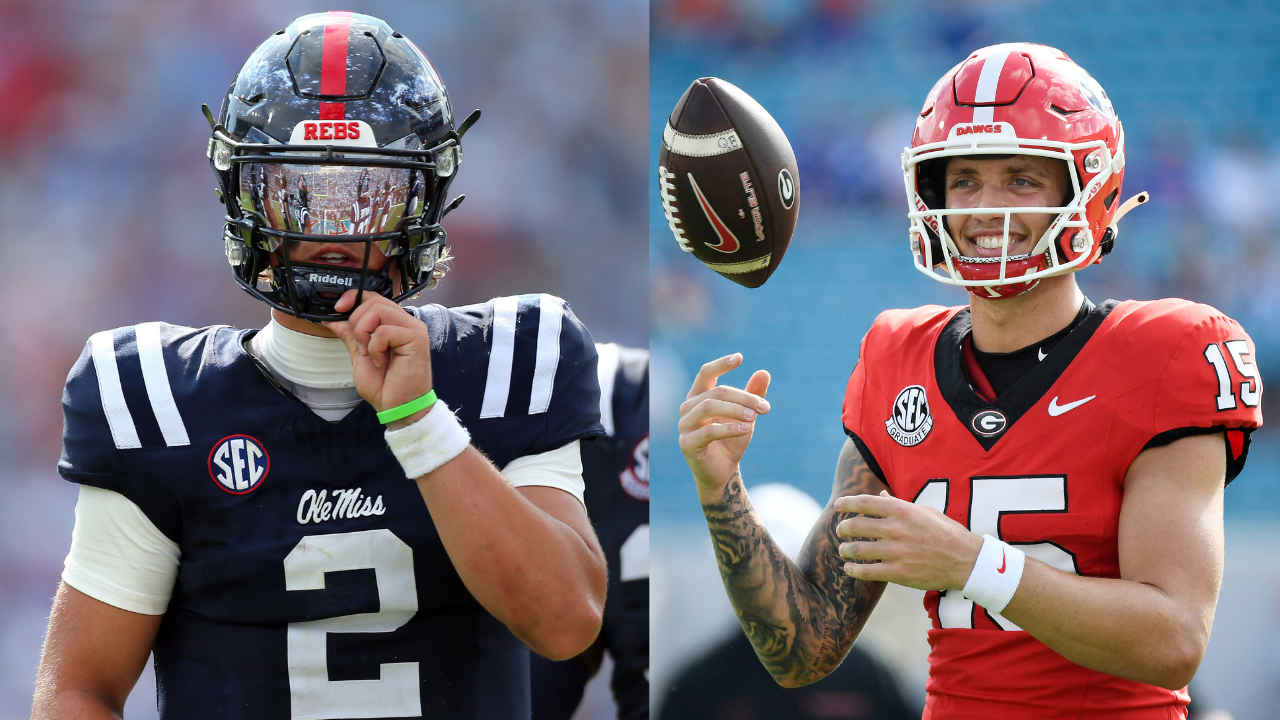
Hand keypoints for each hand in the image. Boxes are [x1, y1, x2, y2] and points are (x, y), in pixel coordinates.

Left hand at [322, 290, 433, 428]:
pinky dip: (375, 348)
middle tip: (361, 346)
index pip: (374, 298)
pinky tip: (381, 361)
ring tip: (371, 353)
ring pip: (379, 310)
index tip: (338, 308)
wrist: (397, 407)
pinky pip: (385, 331)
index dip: (354, 298)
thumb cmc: (385, 386)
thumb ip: (350, 335)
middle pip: (374, 301)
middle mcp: (406, 323)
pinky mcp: (417, 338)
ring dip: (365, 333)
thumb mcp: (360, 356)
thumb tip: (333, 319)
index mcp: (395, 324)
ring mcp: (414, 329)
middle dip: (357, 322)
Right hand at [678, 354, 770, 497]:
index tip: (740, 357)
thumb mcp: (746, 416)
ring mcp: (684, 425)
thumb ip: (752, 395)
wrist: (723, 473)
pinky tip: (746, 429)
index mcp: (699, 396)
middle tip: (765, 407)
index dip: (721, 364)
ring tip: (754, 417)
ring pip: (709, 407)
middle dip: (743, 397)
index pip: (706, 373)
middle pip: (716, 392)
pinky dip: (729, 428)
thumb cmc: (731, 440)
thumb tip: (764, 372)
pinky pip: (708, 431)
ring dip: (735, 410)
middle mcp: (688, 408)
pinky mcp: (687, 443)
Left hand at [835, 491, 981, 591]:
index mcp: (902, 510)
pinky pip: (867, 571)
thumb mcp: (925, 512)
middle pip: (856, 526)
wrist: (966, 561)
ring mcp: (896, 552)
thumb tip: (881, 495)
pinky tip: (848, 568)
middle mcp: (896, 529)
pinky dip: (853, 569)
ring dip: (845, 549)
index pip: (865, 502)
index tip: (838, 506)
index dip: (847, 503)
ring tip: (843, 549)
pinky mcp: (898, 573)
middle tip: (840, 531)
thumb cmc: (946, 533)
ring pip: (858, 549)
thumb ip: (900, 504)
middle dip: (843, 528)